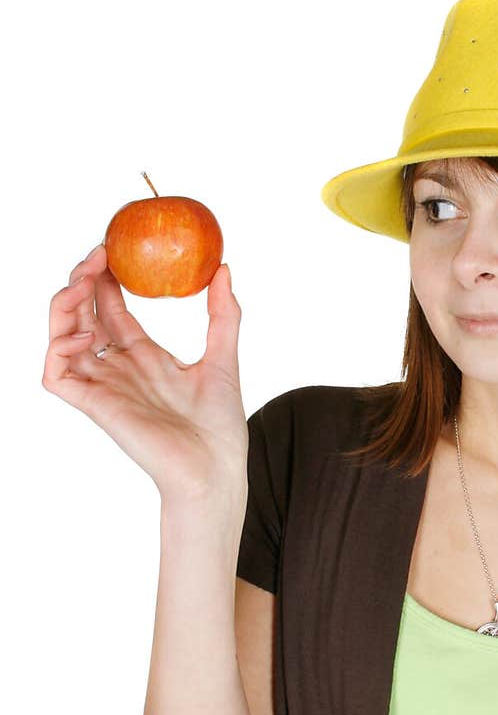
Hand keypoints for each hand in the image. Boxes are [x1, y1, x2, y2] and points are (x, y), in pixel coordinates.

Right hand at [42, 244, 248, 499]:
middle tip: (98, 254)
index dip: (104, 276)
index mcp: (142, 356)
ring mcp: (102, 386)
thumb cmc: (220, 426)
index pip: (109, 307)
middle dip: (80, 280)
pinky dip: (58, 348)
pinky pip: (55, 375)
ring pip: (59, 337)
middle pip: (80, 315)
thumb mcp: (224, 357)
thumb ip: (223, 314)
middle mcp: (116, 368)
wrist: (216, 468)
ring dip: (63, 304)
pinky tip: (85, 333)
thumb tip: (223, 268)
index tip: (112, 246)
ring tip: (85, 280)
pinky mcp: (95, 407)